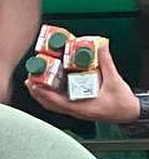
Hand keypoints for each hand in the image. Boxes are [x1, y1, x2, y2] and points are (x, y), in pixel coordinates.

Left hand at [25, 42, 139, 124]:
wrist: (128, 113)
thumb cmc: (121, 102)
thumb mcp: (114, 80)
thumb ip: (106, 62)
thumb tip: (102, 46)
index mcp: (80, 108)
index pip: (56, 102)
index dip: (43, 93)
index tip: (35, 83)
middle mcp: (74, 110)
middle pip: (49, 104)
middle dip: (37, 92)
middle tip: (30, 78)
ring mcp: (74, 110)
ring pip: (52, 104)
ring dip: (41, 94)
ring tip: (33, 82)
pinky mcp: (76, 107)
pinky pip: (58, 103)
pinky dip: (50, 95)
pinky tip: (47, 87)